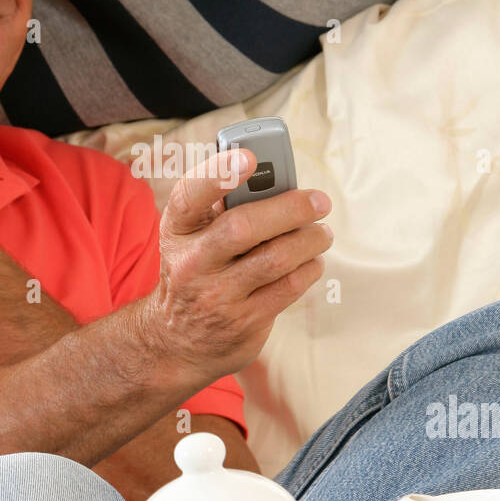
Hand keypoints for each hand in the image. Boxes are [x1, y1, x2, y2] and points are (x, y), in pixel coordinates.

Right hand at [138, 148, 331, 377]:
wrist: (176, 342)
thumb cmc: (196, 272)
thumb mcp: (193, 239)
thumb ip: (223, 208)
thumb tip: (277, 176)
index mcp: (177, 231)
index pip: (189, 195)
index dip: (217, 174)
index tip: (250, 158)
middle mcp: (190, 263)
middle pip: (243, 227)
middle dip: (290, 208)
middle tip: (320, 201)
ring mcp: (216, 296)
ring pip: (275, 259)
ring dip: (309, 240)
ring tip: (322, 233)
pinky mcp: (243, 322)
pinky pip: (288, 287)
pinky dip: (309, 268)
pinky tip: (312, 261)